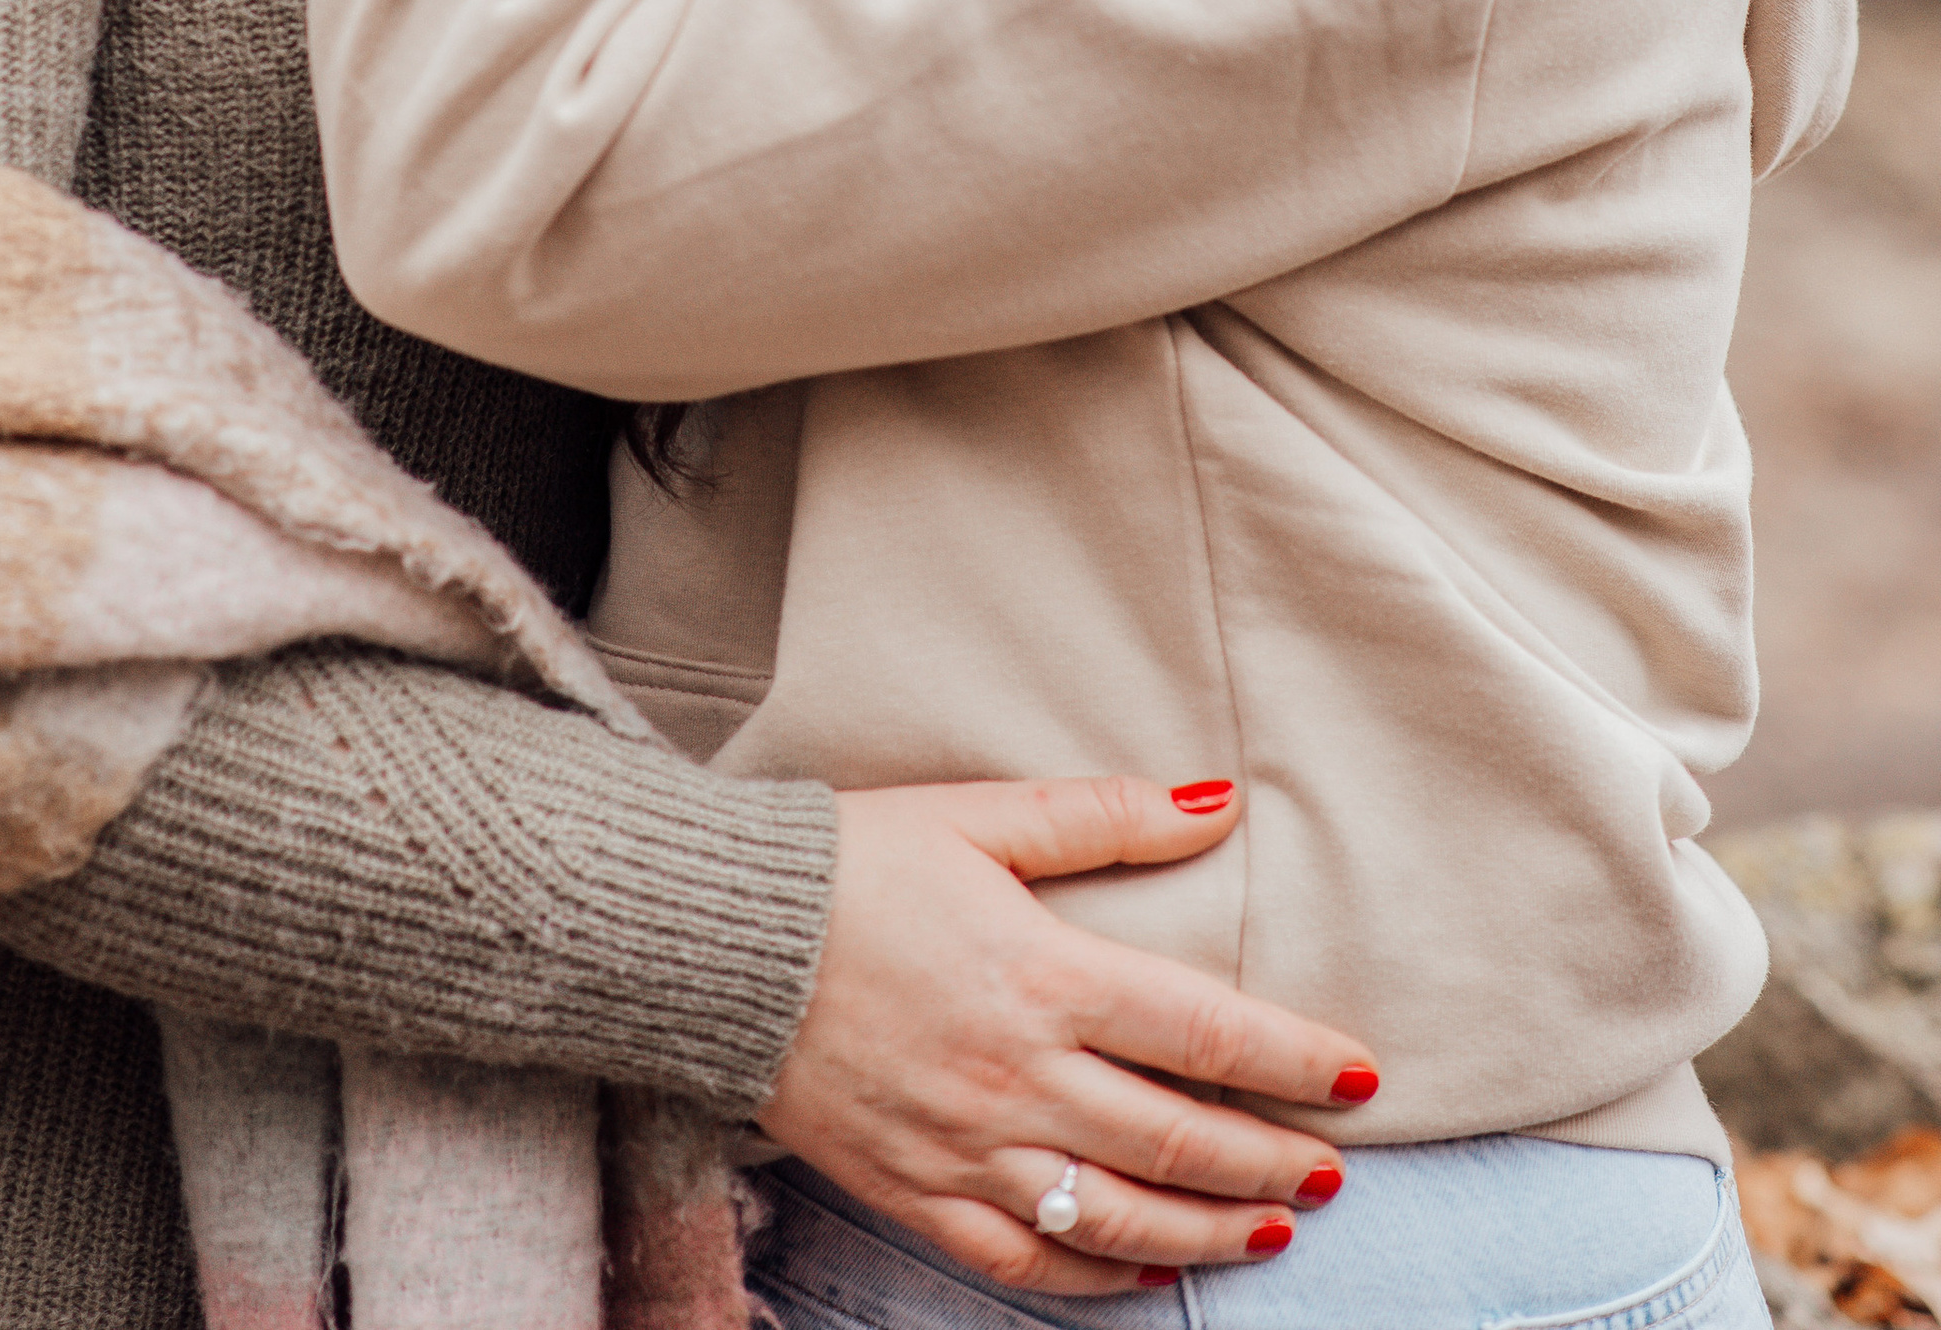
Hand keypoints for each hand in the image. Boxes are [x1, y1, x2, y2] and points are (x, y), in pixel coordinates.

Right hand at [760, 775, 1375, 1298]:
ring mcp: (967, 1148)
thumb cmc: (848, 864)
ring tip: (1269, 1231)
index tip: (1360, 1075)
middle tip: (1332, 1171)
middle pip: (1176, 1138)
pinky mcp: (915, 1191)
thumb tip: (1216, 800)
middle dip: (1269, 1160)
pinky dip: (1096, 1275)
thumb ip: (1100, 815)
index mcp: (1042, 975)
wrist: (714, 941)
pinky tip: (1142, 1270)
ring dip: (1207, 1230)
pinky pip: (1024, 1261)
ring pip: (1117, 1215)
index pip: (1204, 1030)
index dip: (1294, 1059)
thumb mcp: (975, 816)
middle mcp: (1017, 1076)